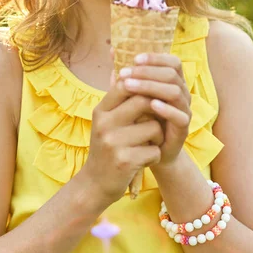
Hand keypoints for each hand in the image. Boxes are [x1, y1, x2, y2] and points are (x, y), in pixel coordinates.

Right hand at [83, 63, 164, 205]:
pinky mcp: (124, 161)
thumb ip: (116, 97)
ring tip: (147, 144)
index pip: (126, 84)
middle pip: (145, 102)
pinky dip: (154, 155)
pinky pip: (154, 150)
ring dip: (157, 137)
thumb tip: (121, 68)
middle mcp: (104, 123)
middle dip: (156, 111)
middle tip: (156, 121)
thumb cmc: (107, 147)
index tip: (154, 95)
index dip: (145, 85)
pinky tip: (143, 160)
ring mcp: (113, 142)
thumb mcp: (105, 120)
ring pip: (154, 127)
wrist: (95, 184)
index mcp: (101, 110)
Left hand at [119, 53, 191, 169]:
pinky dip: (166, 109)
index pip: (172, 62)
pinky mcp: (183, 128)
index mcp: (173, 82)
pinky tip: (151, 104)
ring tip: (129, 86)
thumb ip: (124, 74)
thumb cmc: (140, 118)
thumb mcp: (130, 95)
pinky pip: (180, 115)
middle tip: (124, 73)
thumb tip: (112, 49)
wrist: (149, 151)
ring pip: (175, 92)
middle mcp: (182, 93)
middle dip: (147, 71)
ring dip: (151, 86)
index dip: (156, 58)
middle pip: (171, 74)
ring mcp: (184, 110)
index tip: (134, 58)